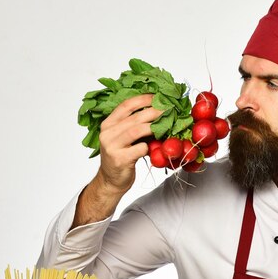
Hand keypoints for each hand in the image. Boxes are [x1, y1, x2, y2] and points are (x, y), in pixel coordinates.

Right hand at [71, 94, 162, 227]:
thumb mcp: (123, 138)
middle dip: (155, 111)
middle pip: (135, 117)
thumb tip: (158, 111)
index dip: (144, 99)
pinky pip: (140, 148)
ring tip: (168, 125)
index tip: (159, 97)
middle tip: (170, 110)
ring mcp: (112, 146)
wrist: (111, 181)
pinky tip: (156, 148)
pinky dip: (151, 147)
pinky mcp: (120, 159)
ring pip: (137, 130)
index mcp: (108, 124)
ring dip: (155, 127)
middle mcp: (107, 133)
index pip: (126, 105)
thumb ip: (134, 125)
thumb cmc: (121, 157)